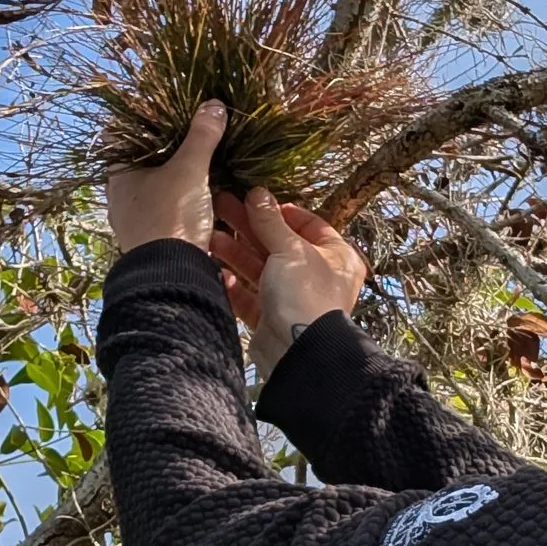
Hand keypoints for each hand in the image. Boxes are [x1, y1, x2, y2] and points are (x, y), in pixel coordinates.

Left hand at [104, 101, 223, 255]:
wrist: (172, 275)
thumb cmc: (171, 216)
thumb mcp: (190, 170)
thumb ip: (201, 137)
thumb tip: (213, 105)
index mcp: (119, 176)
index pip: (118, 137)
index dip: (139, 121)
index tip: (163, 112)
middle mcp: (120, 198)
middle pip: (137, 164)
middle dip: (161, 151)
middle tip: (186, 136)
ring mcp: (133, 222)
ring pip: (151, 190)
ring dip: (171, 178)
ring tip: (197, 164)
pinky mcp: (151, 240)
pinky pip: (163, 211)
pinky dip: (178, 201)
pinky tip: (198, 197)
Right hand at [210, 186, 367, 374]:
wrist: (298, 352)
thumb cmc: (306, 296)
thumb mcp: (290, 249)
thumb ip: (270, 221)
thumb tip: (257, 194)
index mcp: (336, 257)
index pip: (309, 225)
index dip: (281, 212)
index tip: (257, 202)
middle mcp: (318, 277)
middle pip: (279, 244)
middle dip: (249, 227)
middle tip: (222, 207)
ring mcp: (294, 298)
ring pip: (261, 269)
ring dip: (236, 252)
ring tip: (210, 236)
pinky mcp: (272, 319)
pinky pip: (251, 297)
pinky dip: (235, 285)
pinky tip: (219, 272)